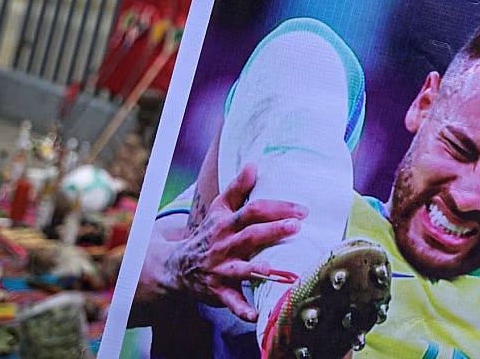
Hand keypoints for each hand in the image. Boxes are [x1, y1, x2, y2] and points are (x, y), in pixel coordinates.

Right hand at [167, 162, 305, 320]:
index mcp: (227, 224)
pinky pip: (231, 301)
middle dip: (273, 231)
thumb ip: (238, 188)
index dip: (276, 208)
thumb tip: (254, 164)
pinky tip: (255, 316)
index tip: (302, 210)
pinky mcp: (218, 291)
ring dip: (257, 270)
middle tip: (297, 226)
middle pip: (250, 235)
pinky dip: (242, 309)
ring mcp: (221, 269)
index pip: (252, 211)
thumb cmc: (208, 234)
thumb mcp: (219, 210)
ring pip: (240, 269)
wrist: (177, 267)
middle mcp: (224, 246)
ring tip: (275, 269)